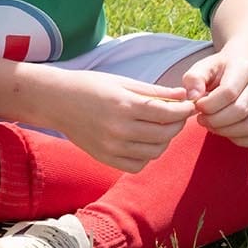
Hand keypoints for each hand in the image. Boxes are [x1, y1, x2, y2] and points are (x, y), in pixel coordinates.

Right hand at [36, 67, 196, 171]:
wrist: (57, 101)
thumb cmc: (90, 86)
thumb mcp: (123, 82)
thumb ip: (154, 91)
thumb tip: (183, 95)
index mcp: (124, 105)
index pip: (166, 113)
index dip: (183, 110)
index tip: (189, 105)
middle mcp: (119, 129)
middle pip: (164, 134)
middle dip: (178, 124)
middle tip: (180, 116)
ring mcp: (112, 146)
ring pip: (154, 151)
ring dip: (165, 140)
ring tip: (163, 128)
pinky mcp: (105, 158)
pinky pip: (137, 165)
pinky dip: (147, 156)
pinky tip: (145, 142)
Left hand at [181, 51, 247, 146]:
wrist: (246, 68)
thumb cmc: (221, 70)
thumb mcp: (204, 67)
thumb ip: (194, 78)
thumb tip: (193, 97)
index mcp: (244, 68)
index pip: (229, 92)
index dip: (209, 105)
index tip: (197, 106)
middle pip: (240, 111)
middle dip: (215, 120)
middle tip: (202, 119)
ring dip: (225, 132)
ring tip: (211, 125)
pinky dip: (240, 141)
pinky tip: (227, 132)